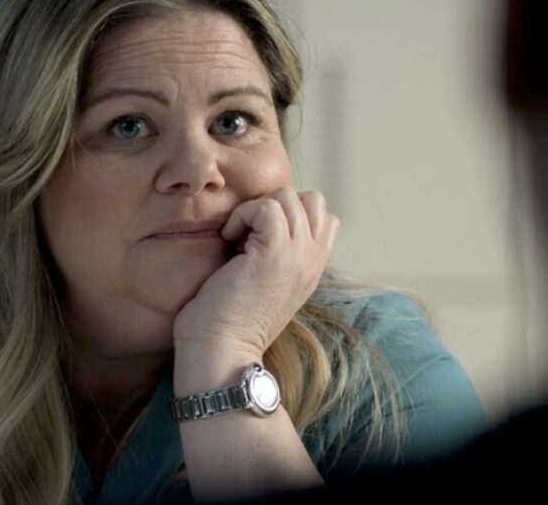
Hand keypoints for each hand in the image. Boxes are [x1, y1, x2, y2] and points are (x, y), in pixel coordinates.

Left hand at [172, 187, 339, 359]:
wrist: (222, 350)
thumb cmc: (231, 321)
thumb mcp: (268, 284)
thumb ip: (279, 257)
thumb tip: (259, 226)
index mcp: (313, 268)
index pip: (325, 218)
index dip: (292, 214)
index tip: (261, 236)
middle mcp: (312, 260)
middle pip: (314, 200)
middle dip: (277, 204)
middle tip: (250, 231)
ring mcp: (297, 255)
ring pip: (289, 197)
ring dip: (256, 209)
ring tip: (238, 237)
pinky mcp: (274, 252)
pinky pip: (266, 207)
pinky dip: (243, 215)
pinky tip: (229, 239)